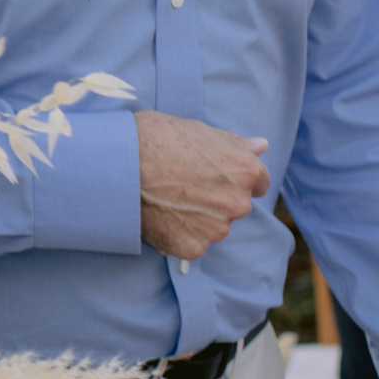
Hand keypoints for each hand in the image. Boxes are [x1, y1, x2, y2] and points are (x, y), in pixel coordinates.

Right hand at [137, 111, 269, 258]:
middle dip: (215, 198)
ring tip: (167, 199)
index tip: (211, 174)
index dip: (232, 177)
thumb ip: (235, 143)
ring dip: (197, 218)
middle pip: (234, 205)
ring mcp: (216, 228)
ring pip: (213, 226)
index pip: (258, 183)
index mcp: (246, 171)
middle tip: (183, 185)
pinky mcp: (192, 247)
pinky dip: (178, 234)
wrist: (117, 162)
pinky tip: (161, 216)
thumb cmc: (156, 138)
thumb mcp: (199, 130)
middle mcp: (238, 203)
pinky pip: (191, 243)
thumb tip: (261, 145)